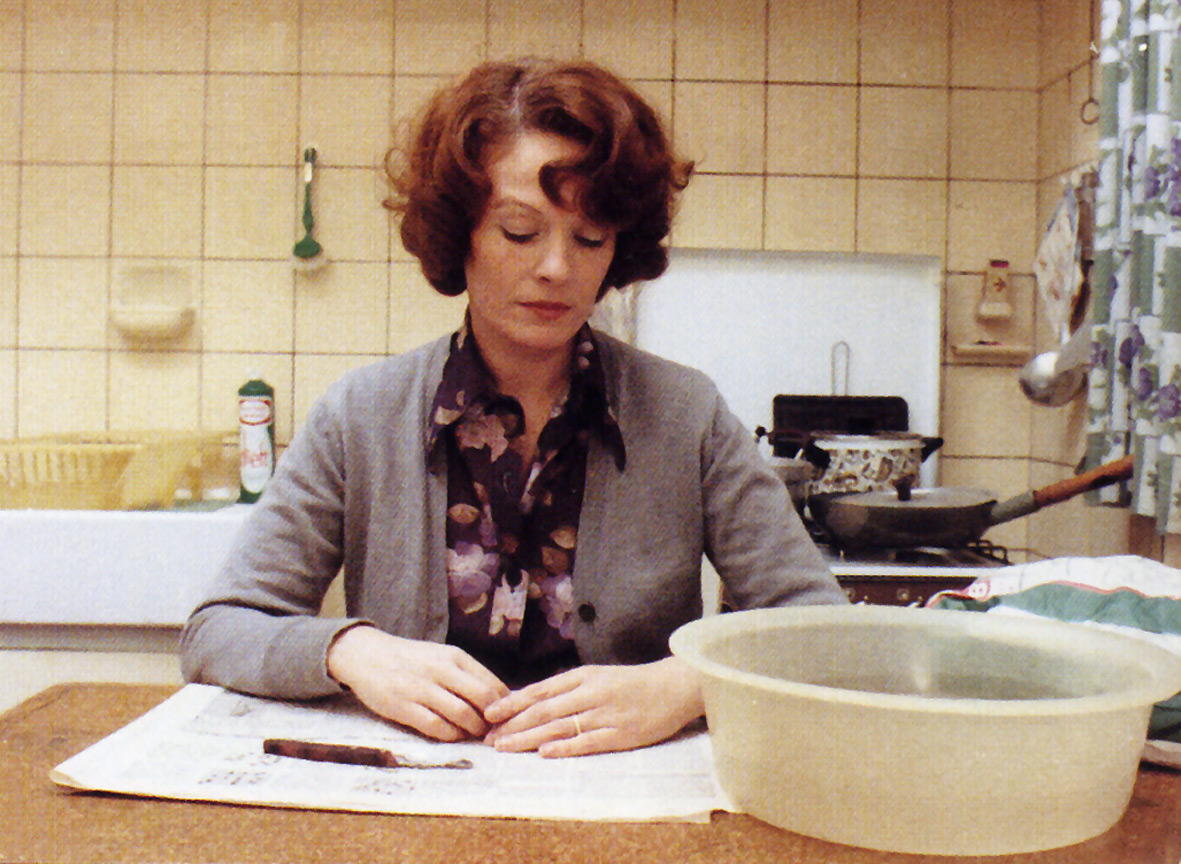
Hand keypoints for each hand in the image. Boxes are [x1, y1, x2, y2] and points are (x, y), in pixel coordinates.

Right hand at [326, 625, 508, 741]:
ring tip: (476, 735)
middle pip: (482, 698)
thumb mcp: (442, 657)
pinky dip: (451, 735)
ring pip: (462, 714)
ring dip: (474, 730)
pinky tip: (454, 736)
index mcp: (454, 657)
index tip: (508, 718)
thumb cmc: (411, 660)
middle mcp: (441, 670)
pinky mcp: (404, 707)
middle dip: (494, 720)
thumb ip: (467, 675)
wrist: (367, 655)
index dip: (505, 705)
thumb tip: (500, 697)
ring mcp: (422, 689)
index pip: (492, 683)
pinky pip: (437, 727)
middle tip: (495, 731)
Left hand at [482, 657, 703, 757]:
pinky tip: (545, 753)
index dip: (512, 703)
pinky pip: (588, 742)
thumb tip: (533, 703)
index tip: (488, 714)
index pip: (539, 690)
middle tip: (490, 739)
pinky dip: (565, 747)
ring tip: (506, 748)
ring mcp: (604, 714)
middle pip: (543, 710)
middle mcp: (589, 693)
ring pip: (559, 726)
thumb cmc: (632, 683)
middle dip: (513, 725)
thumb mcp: (597, 677)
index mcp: (582, 677)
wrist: (673, 686)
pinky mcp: (620, 734)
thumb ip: (569, 689)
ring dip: (529, 738)